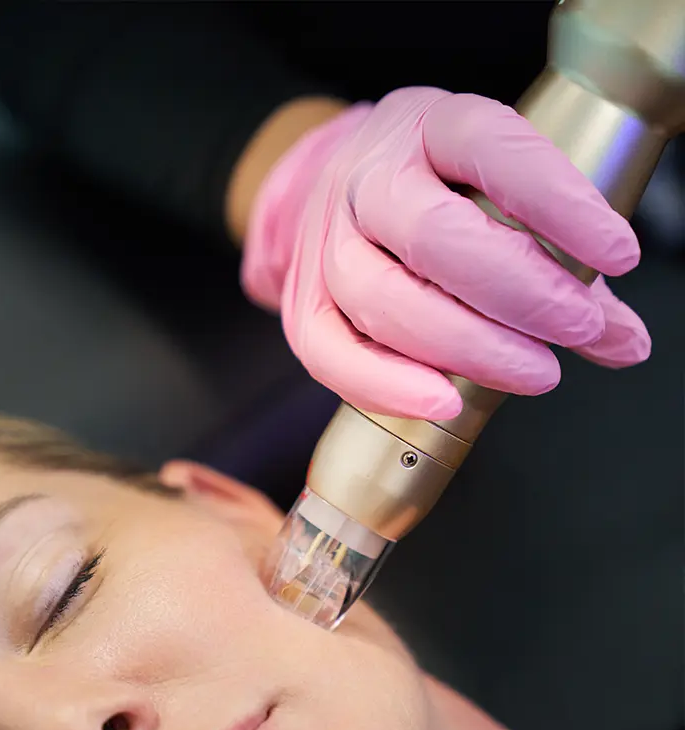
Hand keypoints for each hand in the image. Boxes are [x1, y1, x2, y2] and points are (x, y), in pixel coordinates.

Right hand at [241, 88, 650, 420]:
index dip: (560, 205)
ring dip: (466, 348)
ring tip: (536, 372)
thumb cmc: (434, 192)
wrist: (332, 189)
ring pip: (382, 300)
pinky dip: (389, 387)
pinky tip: (445, 403)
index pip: (494, 151)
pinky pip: (332, 356)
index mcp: (429, 127)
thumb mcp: (503, 191)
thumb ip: (568, 265)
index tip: (617, 255)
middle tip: (579, 327)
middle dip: (519, 292)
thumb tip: (626, 342)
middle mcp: (368, 178)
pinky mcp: (301, 306)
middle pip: (432, 237)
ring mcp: (325, 243)